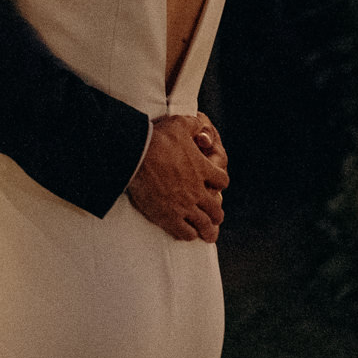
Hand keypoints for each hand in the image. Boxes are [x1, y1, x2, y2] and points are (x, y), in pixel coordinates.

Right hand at [126, 113, 229, 242]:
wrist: (135, 155)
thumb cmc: (157, 138)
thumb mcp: (179, 124)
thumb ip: (193, 124)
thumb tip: (199, 124)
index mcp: (202, 169)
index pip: (222, 181)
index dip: (220, 183)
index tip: (215, 185)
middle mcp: (197, 190)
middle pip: (216, 209)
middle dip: (217, 213)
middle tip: (215, 216)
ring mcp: (183, 205)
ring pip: (204, 225)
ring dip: (207, 229)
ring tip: (208, 233)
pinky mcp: (168, 216)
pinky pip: (185, 233)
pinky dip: (189, 234)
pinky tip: (188, 233)